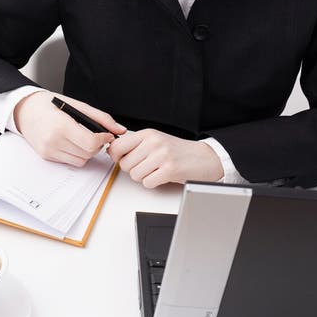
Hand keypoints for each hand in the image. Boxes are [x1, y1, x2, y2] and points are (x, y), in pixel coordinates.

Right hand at [14, 90, 126, 166]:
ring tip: (83, 137)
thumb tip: (120, 129)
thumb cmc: (49, 104)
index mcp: (62, 126)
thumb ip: (101, 118)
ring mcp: (48, 151)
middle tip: (96, 135)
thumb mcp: (77, 105)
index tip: (107, 134)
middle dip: (97, 145)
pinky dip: (76, 154)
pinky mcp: (46, 156)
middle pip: (88, 154)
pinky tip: (72, 141)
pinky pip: (70, 161)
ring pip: (81, 161)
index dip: (104, 139)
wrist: (24, 109)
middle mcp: (53, 141)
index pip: (91, 143)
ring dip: (87, 152)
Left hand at [106, 128, 223, 187]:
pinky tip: (162, 176)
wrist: (203, 157)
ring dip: (144, 177)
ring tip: (156, 170)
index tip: (122, 158)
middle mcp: (154, 142)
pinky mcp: (169, 170)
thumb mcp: (156, 140)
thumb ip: (136, 144)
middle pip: (125, 164)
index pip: (118, 145)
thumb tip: (113, 150)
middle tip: (146, 166)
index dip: (117, 156)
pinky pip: (147, 183)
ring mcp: (162, 155)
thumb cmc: (178, 151)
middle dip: (133, 169)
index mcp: (148, 133)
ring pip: (135, 175)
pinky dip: (153, 183)